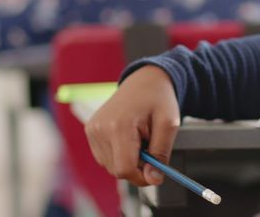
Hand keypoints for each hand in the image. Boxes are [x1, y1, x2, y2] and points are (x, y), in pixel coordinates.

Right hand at [85, 65, 180, 186]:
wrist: (144, 80)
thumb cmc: (158, 99)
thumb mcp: (169, 124)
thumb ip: (161, 154)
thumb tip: (153, 180)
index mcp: (118, 126)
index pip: (124, 169)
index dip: (142, 176)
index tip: (155, 171)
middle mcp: (100, 129)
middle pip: (117, 170)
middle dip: (137, 167)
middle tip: (150, 148)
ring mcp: (92, 130)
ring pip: (111, 166)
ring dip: (128, 160)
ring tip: (139, 139)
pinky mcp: (90, 131)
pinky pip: (105, 157)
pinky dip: (119, 154)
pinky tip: (128, 138)